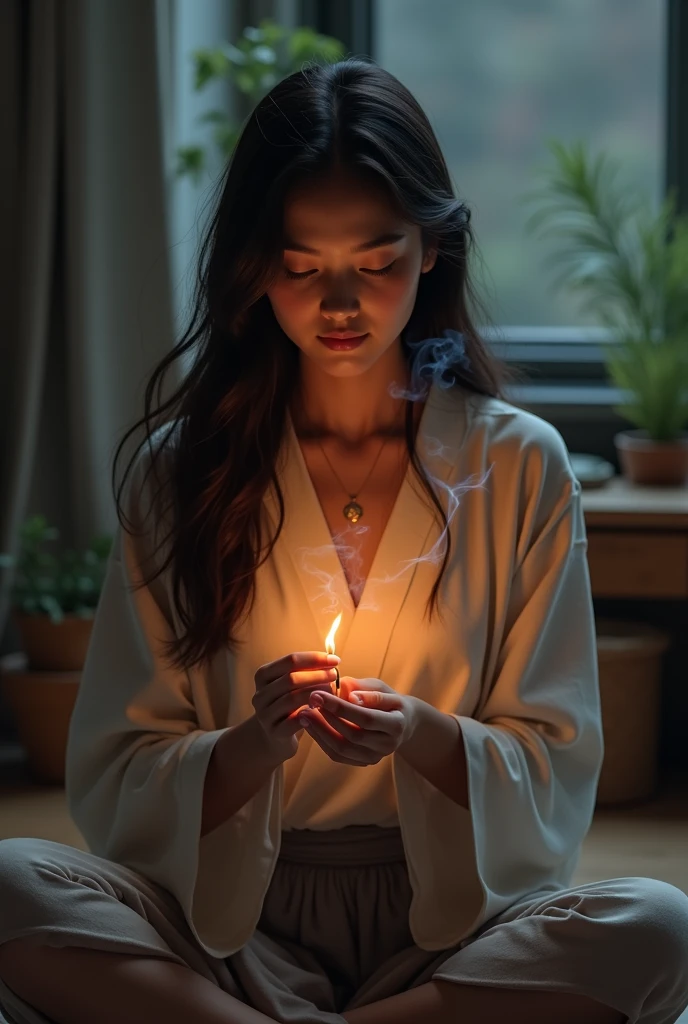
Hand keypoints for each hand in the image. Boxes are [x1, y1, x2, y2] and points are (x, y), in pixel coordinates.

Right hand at [252, 651, 340, 762]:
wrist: (274, 735)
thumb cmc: (289, 704)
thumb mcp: (292, 684)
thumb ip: (306, 670)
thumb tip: (332, 659)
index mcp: (263, 675)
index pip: (290, 660)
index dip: (314, 658)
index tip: (335, 660)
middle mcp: (260, 694)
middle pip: (291, 679)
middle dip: (317, 674)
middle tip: (334, 674)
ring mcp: (265, 714)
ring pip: (292, 698)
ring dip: (316, 692)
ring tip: (333, 691)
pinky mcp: (274, 732)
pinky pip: (295, 720)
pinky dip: (312, 713)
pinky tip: (324, 710)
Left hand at [298, 677, 418, 765]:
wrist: (401, 721)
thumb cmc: (388, 699)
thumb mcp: (381, 688)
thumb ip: (364, 690)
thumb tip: (347, 694)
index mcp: (397, 724)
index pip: (366, 717)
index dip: (341, 707)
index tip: (318, 694)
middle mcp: (388, 745)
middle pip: (353, 735)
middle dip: (327, 719)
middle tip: (307, 703)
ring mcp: (376, 756)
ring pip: (343, 749)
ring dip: (320, 732)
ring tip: (304, 714)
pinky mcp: (363, 762)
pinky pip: (338, 756)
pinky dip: (322, 741)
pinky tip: (311, 726)